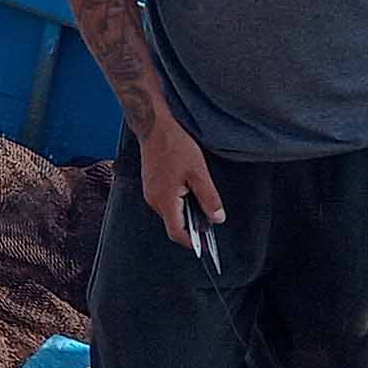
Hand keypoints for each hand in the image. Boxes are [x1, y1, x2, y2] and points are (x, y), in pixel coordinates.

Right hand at [135, 107, 222, 232]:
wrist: (155, 124)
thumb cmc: (175, 145)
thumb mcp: (199, 172)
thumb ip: (209, 198)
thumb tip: (218, 219)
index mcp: (165, 200)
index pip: (176, 233)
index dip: (192, 242)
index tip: (206, 243)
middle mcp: (153, 200)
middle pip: (173, 223)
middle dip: (191, 224)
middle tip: (209, 215)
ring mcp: (150, 191)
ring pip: (169, 212)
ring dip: (185, 211)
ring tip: (199, 197)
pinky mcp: (150, 184)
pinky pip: (165, 201)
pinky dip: (178, 201)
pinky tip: (188, 188)